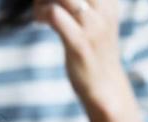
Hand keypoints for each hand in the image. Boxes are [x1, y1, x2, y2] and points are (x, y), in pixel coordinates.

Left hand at [34, 0, 129, 116]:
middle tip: (41, 3)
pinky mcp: (78, 43)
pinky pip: (55, 15)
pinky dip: (42, 13)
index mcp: (108, 3)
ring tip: (39, 13)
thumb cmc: (95, 54)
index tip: (51, 1)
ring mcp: (92, 27)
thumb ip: (84, 7)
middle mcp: (103, 11)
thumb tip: (59, 2)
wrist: (105, 87)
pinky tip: (40, 22)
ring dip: (43, 0)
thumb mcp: (96, 23)